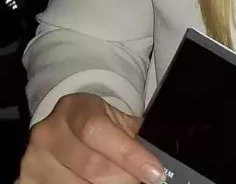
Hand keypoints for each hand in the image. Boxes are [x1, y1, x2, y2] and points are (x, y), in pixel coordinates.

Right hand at [18, 92, 165, 183]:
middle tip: (143, 182)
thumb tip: (158, 162)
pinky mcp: (27, 180)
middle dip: (124, 178)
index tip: (155, 172)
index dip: (129, 155)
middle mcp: (47, 133)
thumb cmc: (99, 124)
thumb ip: (135, 136)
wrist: (67, 127)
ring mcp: (33, 160)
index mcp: (73, 109)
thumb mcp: (118, 120)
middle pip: (90, 166)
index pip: (98, 132)